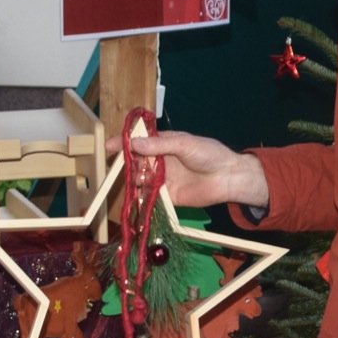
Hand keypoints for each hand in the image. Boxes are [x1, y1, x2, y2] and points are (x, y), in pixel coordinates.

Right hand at [108, 130, 268, 208]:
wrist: (228, 177)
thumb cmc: (209, 154)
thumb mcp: (184, 144)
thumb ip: (160, 145)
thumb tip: (134, 143)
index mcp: (163, 143)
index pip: (139, 141)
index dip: (123, 143)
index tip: (109, 145)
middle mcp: (160, 161)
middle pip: (136, 162)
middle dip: (126, 164)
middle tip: (122, 167)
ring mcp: (162, 179)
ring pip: (140, 179)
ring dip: (134, 180)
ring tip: (139, 179)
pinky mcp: (167, 196)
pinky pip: (150, 196)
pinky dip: (141, 196)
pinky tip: (139, 195)